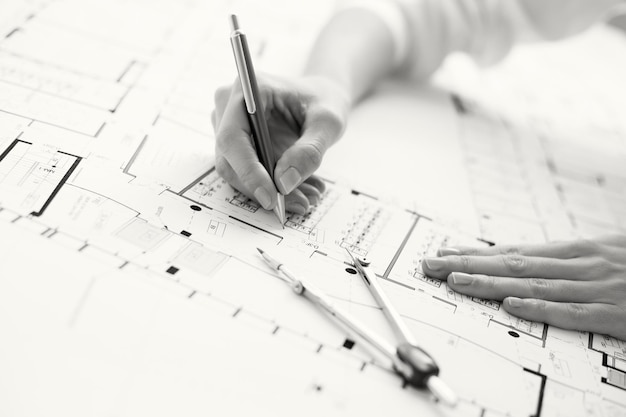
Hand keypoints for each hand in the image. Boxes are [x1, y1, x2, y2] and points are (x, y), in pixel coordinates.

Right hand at [212, 75, 349, 213]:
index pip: (233, 137)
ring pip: (237, 172)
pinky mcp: (236, 145)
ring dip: (270, 190)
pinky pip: (245, 174)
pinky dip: (271, 187)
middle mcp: (230, 106)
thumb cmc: (323, 100)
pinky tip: (300, 190)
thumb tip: (284, 182)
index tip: (271, 197)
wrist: (320, 97)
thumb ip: (309, 150)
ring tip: (307, 196)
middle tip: (301, 203)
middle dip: (263, 188)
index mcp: (249, 90)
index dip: (248, 171)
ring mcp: (228, 126)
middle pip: (230, 160)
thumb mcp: (328, 122)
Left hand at [421, 235, 625, 339]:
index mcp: (575, 250)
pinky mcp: (616, 312)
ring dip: (490, 283)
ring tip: (454, 280)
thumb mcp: (603, 255)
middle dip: (467, 264)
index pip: (513, 251)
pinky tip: (512, 306)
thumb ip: (566, 261)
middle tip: (430, 264)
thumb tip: (527, 264)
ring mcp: (597, 286)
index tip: (444, 252)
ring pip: (533, 283)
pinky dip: (541, 308)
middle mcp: (580, 263)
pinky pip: (573, 311)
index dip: (476, 253)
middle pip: (511, 263)